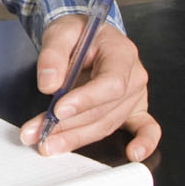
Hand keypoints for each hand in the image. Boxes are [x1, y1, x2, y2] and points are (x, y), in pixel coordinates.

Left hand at [20, 16, 159, 161]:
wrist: (87, 36)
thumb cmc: (78, 33)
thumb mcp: (60, 32)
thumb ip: (53, 55)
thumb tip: (48, 84)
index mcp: (121, 53)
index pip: (110, 83)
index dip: (85, 100)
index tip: (58, 110)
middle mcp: (134, 76)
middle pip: (105, 109)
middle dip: (69, 125)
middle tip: (39, 133)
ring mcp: (136, 96)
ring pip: (107, 123)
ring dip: (76, 137)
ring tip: (47, 143)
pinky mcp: (134, 110)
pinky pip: (145, 128)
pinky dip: (143, 143)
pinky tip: (133, 154)